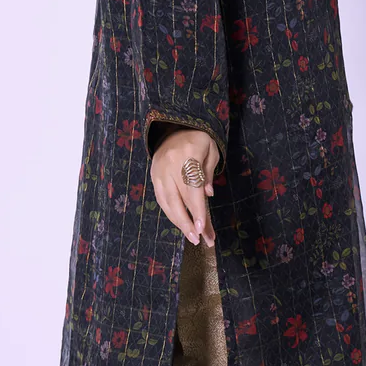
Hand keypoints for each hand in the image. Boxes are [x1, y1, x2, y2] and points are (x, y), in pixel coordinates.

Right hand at [149, 127, 218, 245]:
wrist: (174, 126)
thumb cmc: (198, 139)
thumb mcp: (211, 149)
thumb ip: (209, 172)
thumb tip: (208, 194)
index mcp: (187, 154)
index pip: (192, 188)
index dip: (197, 209)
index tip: (202, 227)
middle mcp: (170, 164)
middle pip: (177, 198)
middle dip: (187, 221)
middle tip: (197, 239)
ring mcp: (159, 170)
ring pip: (166, 201)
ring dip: (178, 221)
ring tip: (191, 235)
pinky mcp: (153, 175)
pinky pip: (161, 198)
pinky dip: (170, 212)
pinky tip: (180, 222)